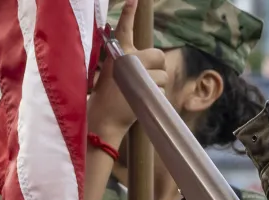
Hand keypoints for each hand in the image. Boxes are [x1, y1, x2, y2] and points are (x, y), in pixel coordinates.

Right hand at [88, 0, 168, 142]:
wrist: (105, 117)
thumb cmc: (107, 95)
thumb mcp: (111, 71)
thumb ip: (125, 60)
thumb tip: (137, 50)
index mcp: (119, 53)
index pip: (124, 28)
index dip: (129, 13)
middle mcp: (130, 59)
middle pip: (159, 55)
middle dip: (158, 67)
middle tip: (148, 78)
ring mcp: (140, 73)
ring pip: (163, 75)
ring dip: (157, 85)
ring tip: (141, 92)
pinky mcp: (148, 88)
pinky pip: (162, 90)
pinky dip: (156, 97)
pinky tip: (142, 101)